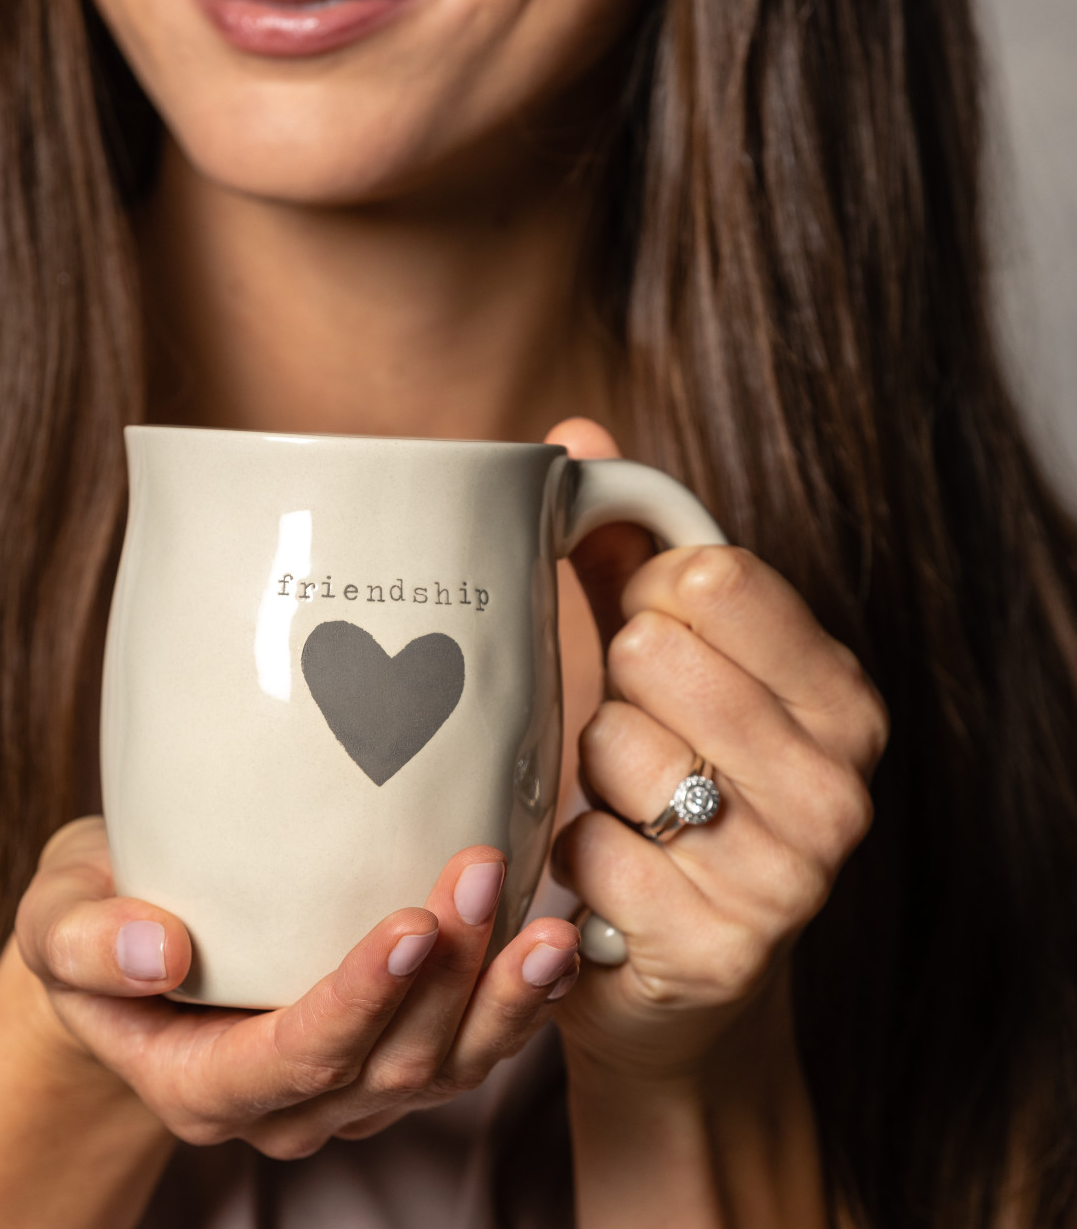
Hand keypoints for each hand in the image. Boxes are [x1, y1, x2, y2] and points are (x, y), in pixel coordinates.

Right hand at [13, 818, 579, 1157]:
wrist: (139, 935)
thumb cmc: (96, 919)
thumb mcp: (54, 920)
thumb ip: (82, 942)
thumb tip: (156, 951)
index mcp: (203, 1083)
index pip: (293, 1059)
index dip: (356, 1004)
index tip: (407, 925)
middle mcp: (288, 1104)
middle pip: (389, 1067)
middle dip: (447, 981)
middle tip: (482, 879)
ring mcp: (350, 1084)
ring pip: (446, 1070)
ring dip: (504, 1002)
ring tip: (553, 931)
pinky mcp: (394, 1051)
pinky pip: (469, 1046)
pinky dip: (518, 1003)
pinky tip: (558, 945)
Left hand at [544, 419, 886, 1085]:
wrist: (675, 976)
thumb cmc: (669, 792)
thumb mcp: (668, 670)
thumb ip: (629, 552)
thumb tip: (578, 435)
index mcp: (840, 695)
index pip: (711, 575)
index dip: (644, 598)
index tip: (644, 637)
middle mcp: (837, 781)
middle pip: (654, 650)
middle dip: (613, 687)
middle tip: (631, 734)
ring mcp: (789, 872)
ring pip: (612, 742)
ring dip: (587, 771)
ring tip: (622, 807)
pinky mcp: (717, 944)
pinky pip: (585, 843)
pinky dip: (569, 852)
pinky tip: (604, 874)